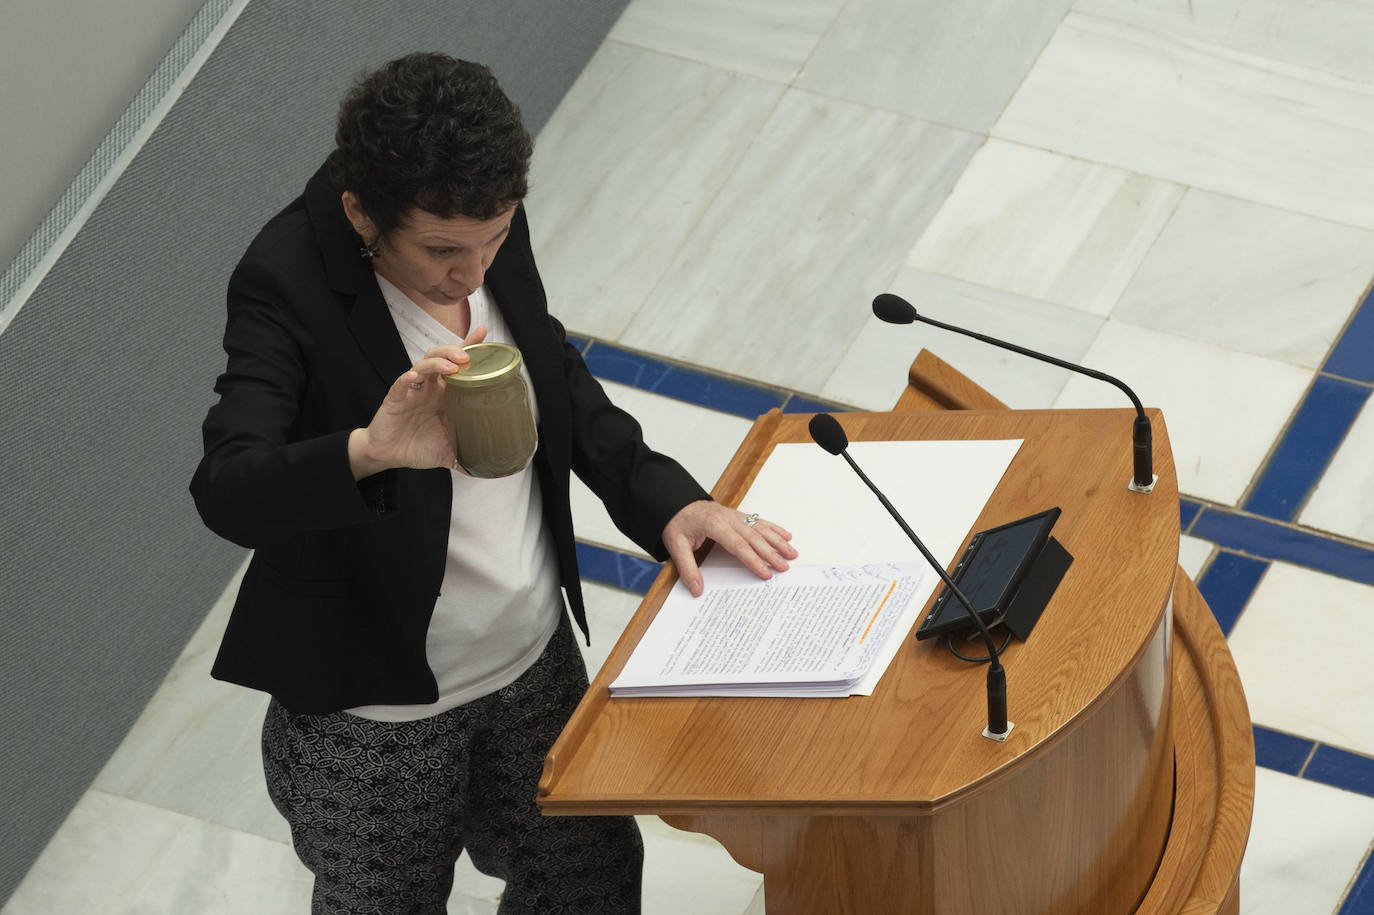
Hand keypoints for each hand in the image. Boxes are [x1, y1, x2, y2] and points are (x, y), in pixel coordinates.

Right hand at [348, 327, 486, 478]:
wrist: (389, 455)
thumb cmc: (418, 447)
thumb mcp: (448, 451)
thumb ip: (468, 455)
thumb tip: (488, 468)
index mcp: (445, 395)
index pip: (458, 365)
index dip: (469, 346)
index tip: (484, 333)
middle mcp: (429, 388)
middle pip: (441, 358)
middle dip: (454, 352)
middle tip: (467, 357)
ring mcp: (412, 391)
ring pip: (423, 365)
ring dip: (437, 363)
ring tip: (451, 366)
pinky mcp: (395, 399)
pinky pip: (401, 384)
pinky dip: (407, 379)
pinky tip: (414, 377)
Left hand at [662, 501, 797, 596]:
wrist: (677, 503)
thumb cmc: (677, 523)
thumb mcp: (676, 545)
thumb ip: (687, 568)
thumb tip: (696, 589)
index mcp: (715, 525)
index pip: (738, 546)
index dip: (753, 560)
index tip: (765, 573)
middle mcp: (729, 519)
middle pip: (754, 538)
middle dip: (771, 553)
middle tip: (785, 567)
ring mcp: (736, 516)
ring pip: (761, 529)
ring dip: (778, 541)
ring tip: (792, 553)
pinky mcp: (738, 516)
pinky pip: (759, 521)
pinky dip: (774, 528)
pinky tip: (785, 535)